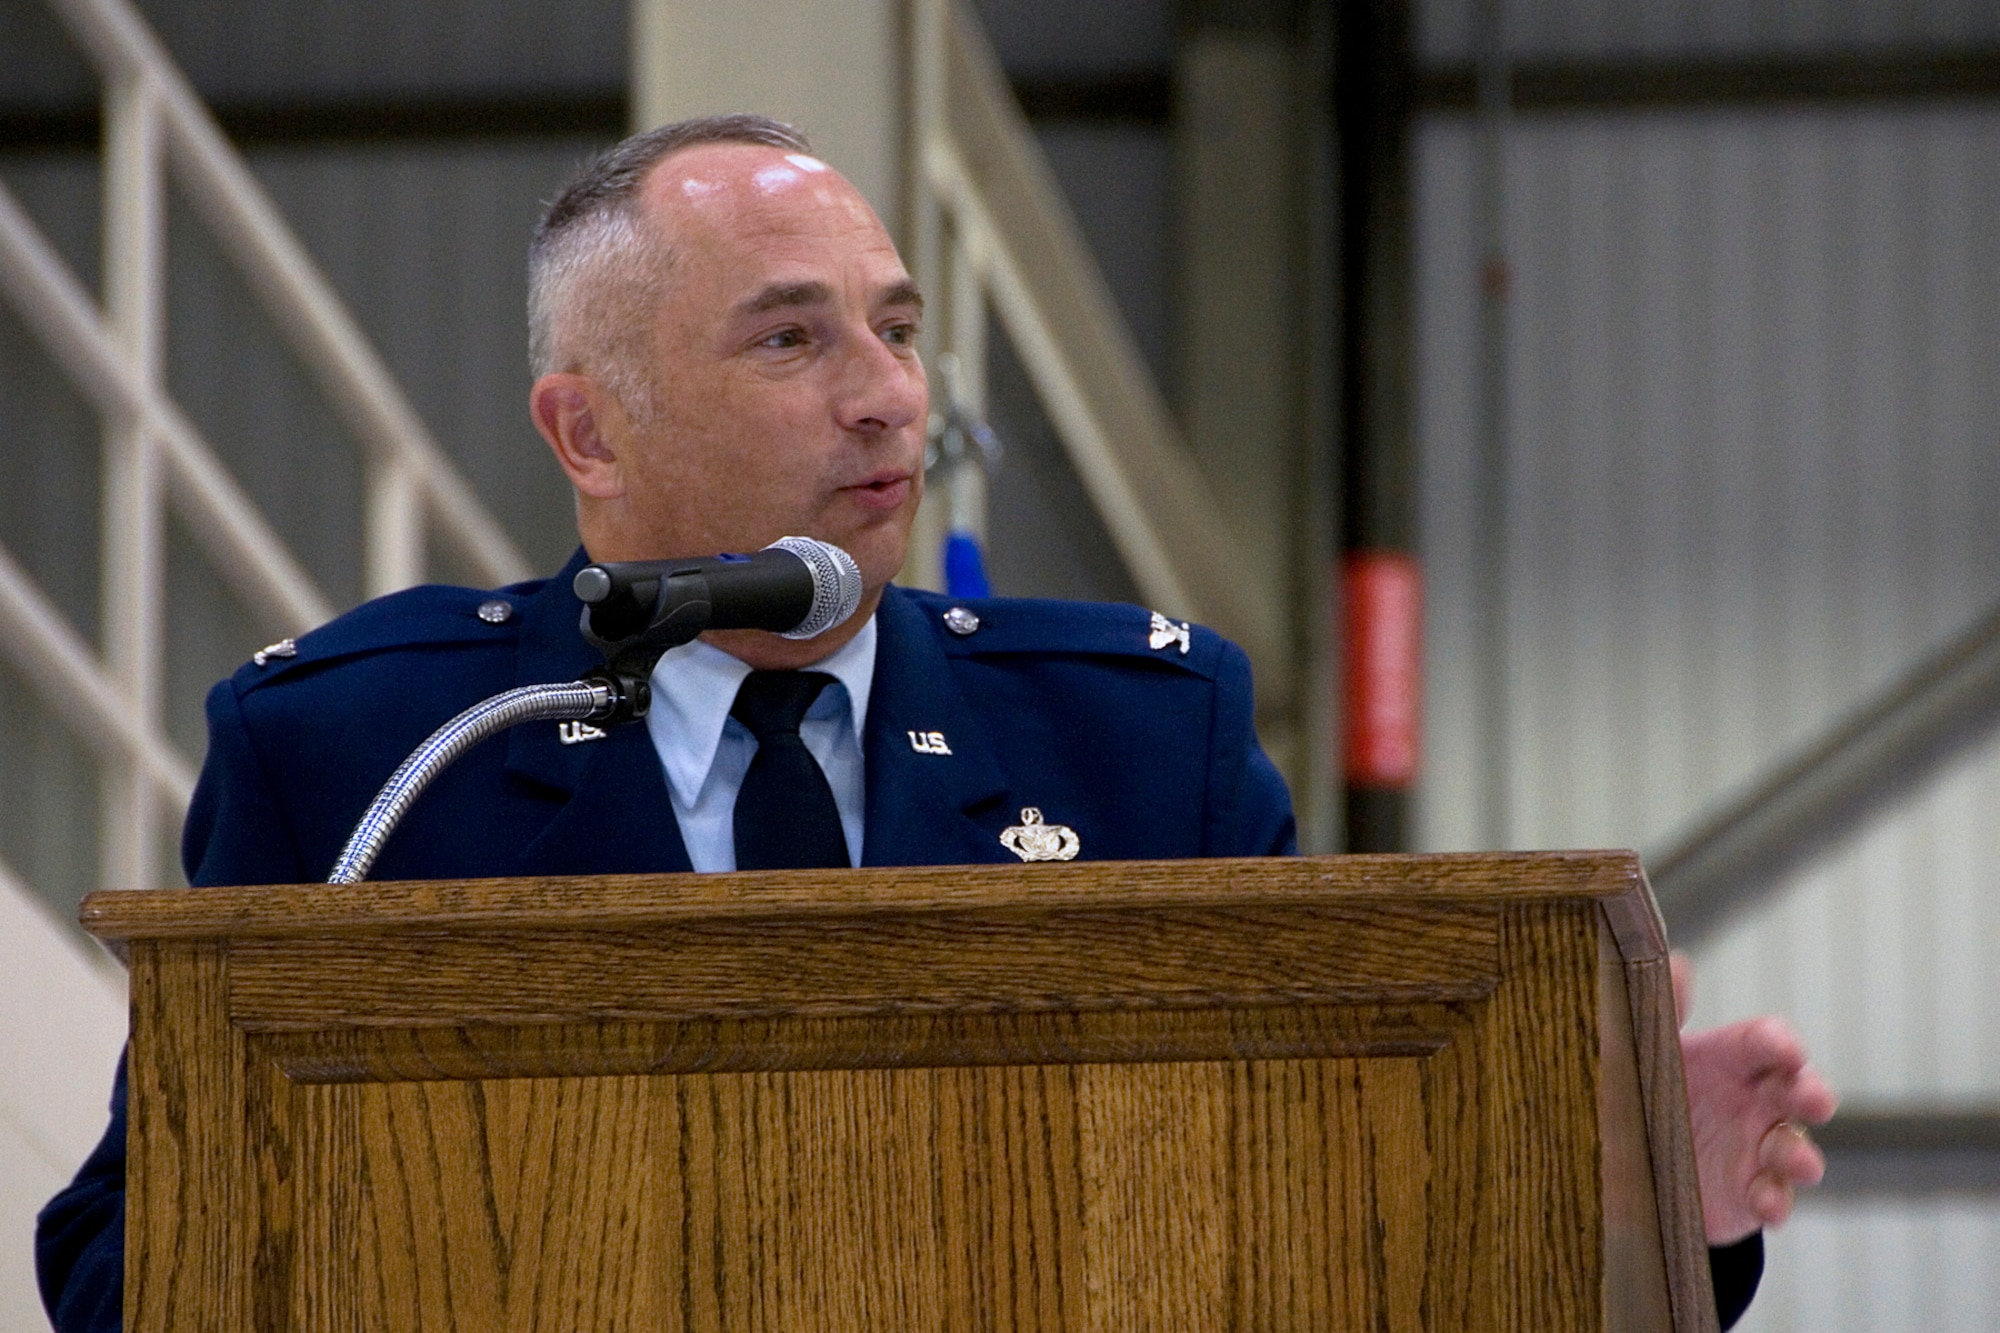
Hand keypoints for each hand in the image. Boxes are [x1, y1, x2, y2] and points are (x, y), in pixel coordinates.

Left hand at [1674, 952, 1838, 1244]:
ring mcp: (1759, 1149)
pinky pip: (1774, 1197)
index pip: (1765, 1041)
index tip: (1784, 1048)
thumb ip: (1663, 1009)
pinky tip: (1766, 1203)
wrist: (1637, 1160)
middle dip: (1811, 1092)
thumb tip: (1673, 961)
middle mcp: (1756, 1100)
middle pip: (1799, 1090)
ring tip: (1797, 1160)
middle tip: (1812, 1097)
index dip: (1778, 1042)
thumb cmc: (1653, 1088)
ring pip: (1795, 1148)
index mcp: (1731, 1058)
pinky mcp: (1752, 1193)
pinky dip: (1775, 1200)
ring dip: (1800, 1155)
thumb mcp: (1652, 1050)